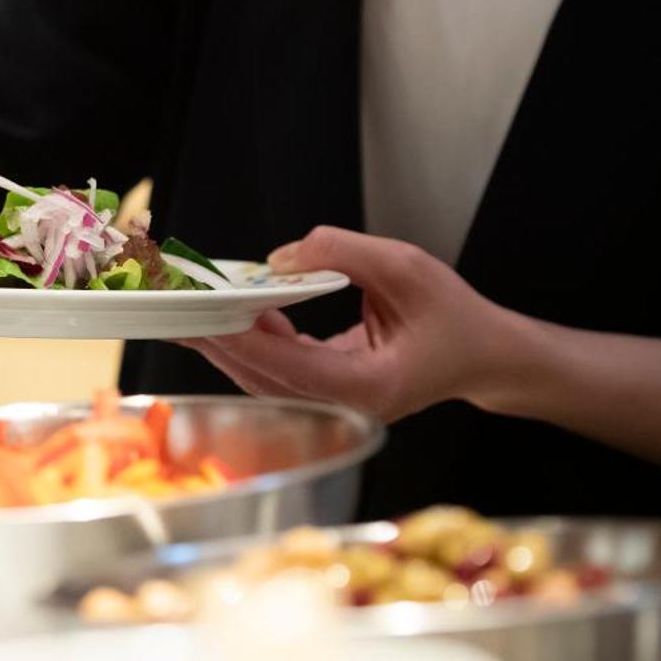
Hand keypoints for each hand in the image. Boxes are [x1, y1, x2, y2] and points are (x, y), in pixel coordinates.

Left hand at [184, 227, 527, 421]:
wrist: (485, 355)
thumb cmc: (456, 318)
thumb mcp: (406, 267)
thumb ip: (343, 254)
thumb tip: (280, 258)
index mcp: (368, 387)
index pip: (289, 366)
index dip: (243, 339)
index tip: (206, 313)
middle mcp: (345, 406)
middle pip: (261, 378)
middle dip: (216, 340)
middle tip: (175, 306)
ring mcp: (334, 406)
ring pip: (262, 378)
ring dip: (226, 341)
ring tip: (192, 306)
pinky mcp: (326, 392)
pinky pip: (276, 370)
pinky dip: (253, 340)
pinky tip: (240, 309)